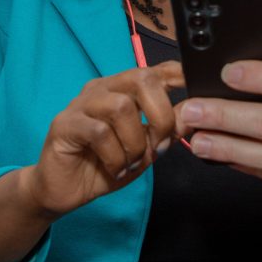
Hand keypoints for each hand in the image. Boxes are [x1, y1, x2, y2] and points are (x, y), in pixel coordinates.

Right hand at [22, 61, 182, 217]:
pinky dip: (115, 155)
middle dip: (161, 115)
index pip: (153, 70)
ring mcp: (81, 104)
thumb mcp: (145, 150)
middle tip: (159, 146)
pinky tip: (115, 168)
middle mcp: (103, 89)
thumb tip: (192, 114)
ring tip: (131, 163)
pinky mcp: (65, 124)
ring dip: (135, 142)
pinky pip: (99, 132)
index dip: (177, 73)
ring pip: (121, 107)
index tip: (197, 82)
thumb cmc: (104, 165)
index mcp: (123, 90)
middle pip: (141, 79)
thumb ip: (165, 131)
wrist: (64, 190)